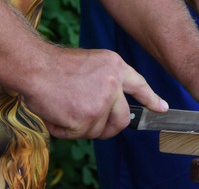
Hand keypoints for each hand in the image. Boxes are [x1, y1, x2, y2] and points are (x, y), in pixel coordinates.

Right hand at [17, 47, 165, 140]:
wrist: (36, 67)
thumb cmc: (56, 66)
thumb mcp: (92, 63)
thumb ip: (106, 81)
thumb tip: (110, 106)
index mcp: (116, 66)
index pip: (139, 86)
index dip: (151, 99)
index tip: (162, 108)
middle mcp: (114, 84)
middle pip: (122, 119)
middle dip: (110, 128)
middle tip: (93, 125)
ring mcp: (102, 102)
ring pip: (97, 129)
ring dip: (79, 126)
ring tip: (64, 108)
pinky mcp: (87, 119)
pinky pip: (77, 135)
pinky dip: (63, 129)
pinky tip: (55, 113)